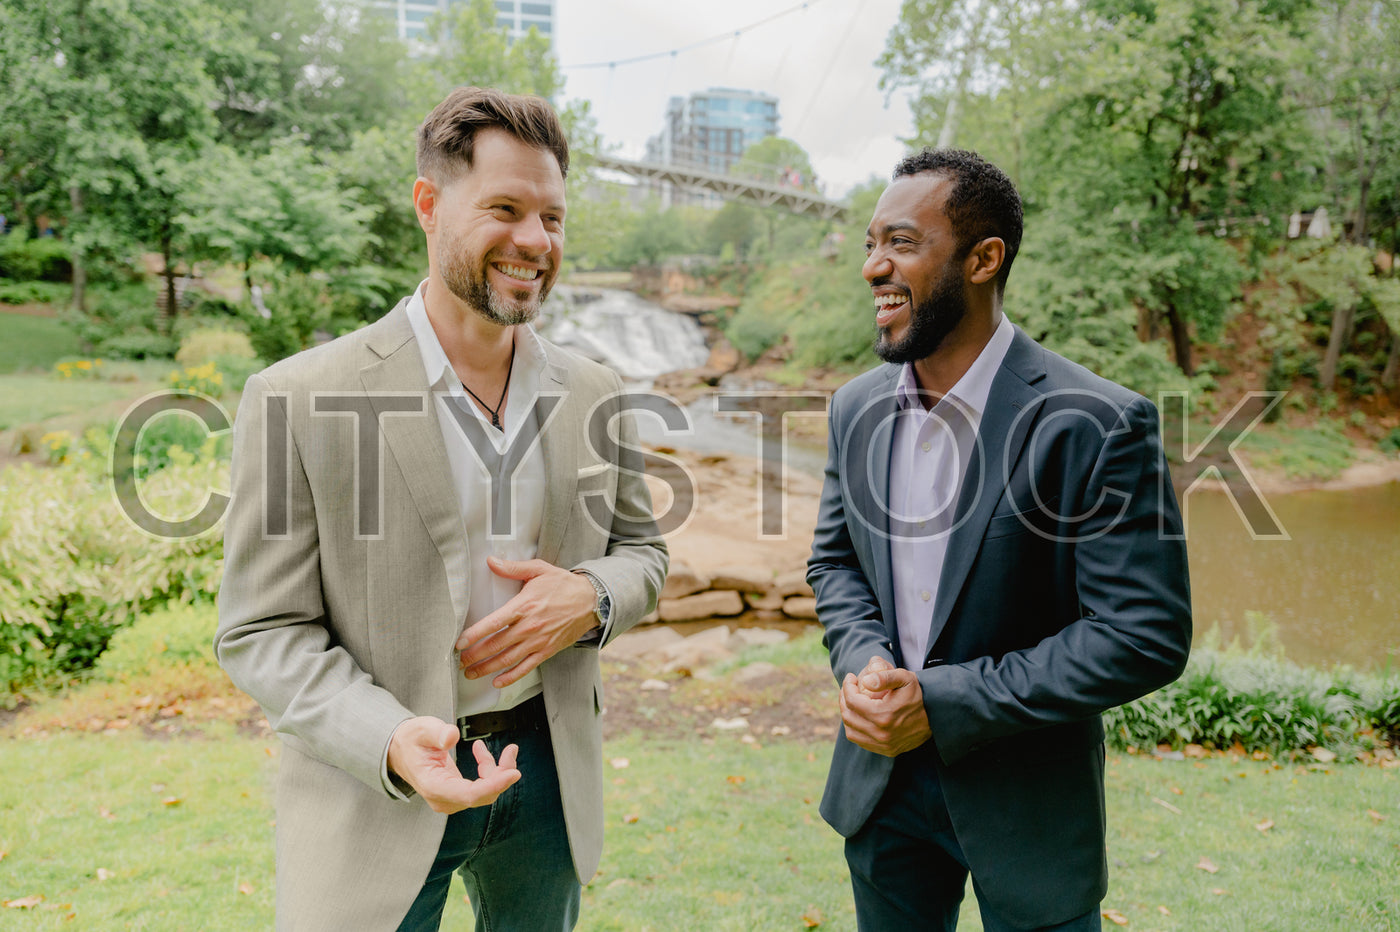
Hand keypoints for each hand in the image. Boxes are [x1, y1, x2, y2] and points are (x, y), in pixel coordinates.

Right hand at [387, 717, 519, 813]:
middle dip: (502, 775)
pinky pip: (480, 787)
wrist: (399, 750)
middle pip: (482, 795)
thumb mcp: (422, 729)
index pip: (469, 794)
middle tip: (511, 750)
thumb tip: (452, 737)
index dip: (494, 785)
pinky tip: (481, 751)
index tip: (513, 773)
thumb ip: (438, 732)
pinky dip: (489, 770)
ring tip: (504, 749)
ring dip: (498, 772)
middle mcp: (443, 798)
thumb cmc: (410, 740)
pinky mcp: (456, 793)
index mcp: (433, 786)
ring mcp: (450, 799)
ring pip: (484, 792)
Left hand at [455, 557, 597, 687]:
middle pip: (496, 645)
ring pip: (508, 660)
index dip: (474, 635)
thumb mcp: (539, 570)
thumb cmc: (563, 585)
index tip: (459, 643)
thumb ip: (513, 568)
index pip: (493, 623)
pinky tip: (497, 682)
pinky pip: (526, 668)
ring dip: (487, 669)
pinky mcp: (547, 651)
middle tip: (459, 661)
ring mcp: (538, 641)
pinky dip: (511, 677)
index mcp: (524, 606)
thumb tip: (491, 561)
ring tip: (471, 673)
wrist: (591, 601)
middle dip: (474, 656)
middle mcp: (529, 626)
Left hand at [839, 658, 931, 756]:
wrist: (936, 716)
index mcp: (884, 715)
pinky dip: (855, 728)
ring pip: (851, 732)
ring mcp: (884, 745)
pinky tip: (860, 716)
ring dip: (847, 715)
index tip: (850, 677)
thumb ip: (884, 676)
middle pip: (849, 716)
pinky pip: (861, 741)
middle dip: (844, 699)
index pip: (852, 701)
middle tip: (848, 688)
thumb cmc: (918, 694)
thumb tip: (865, 680)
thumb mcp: (905, 678)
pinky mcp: (887, 751)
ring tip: (851, 701)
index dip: (847, 686)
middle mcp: (882, 734)